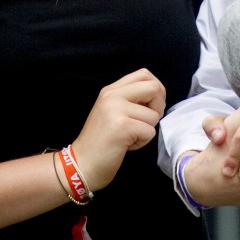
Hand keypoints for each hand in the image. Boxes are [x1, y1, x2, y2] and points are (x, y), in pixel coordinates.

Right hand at [70, 68, 165, 191]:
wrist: (81, 165)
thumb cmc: (100, 142)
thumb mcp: (111, 111)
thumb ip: (129, 99)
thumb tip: (157, 96)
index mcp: (111, 90)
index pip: (144, 74)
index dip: (156, 90)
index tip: (150, 107)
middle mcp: (112, 95)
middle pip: (154, 87)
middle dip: (158, 106)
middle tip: (145, 122)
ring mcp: (116, 109)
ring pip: (154, 115)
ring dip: (147, 130)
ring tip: (129, 137)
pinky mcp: (122, 127)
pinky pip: (149, 131)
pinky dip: (142, 142)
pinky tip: (126, 146)